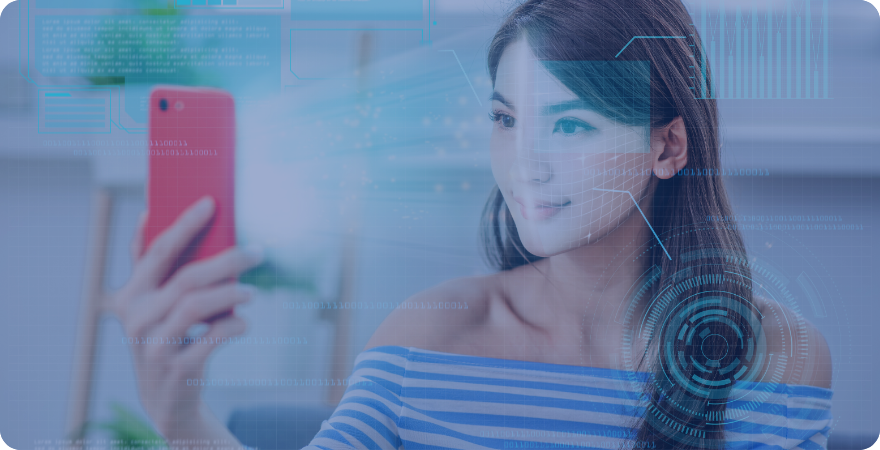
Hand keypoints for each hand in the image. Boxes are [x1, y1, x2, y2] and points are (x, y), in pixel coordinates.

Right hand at [109, 196, 263, 438]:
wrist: (168, 399)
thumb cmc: (169, 338)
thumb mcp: (156, 306)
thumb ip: (159, 269)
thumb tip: (154, 215)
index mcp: (130, 296)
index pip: (158, 252)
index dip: (184, 225)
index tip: (210, 202)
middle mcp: (135, 318)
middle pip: (186, 277)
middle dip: (227, 260)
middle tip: (258, 251)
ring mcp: (153, 345)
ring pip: (198, 305)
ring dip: (233, 293)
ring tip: (252, 292)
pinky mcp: (177, 368)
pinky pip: (214, 336)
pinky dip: (234, 325)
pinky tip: (242, 323)